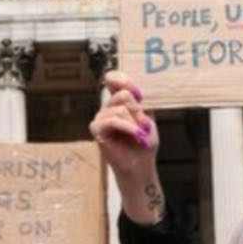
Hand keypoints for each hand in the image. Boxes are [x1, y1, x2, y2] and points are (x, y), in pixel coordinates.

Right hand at [90, 71, 163, 223]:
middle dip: (137, 110)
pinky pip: (113, 120)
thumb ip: (138, 103)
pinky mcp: (96, 129)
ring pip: (119, 108)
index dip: (123, 79)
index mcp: (119, 102)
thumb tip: (130, 91)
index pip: (113, 79)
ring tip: (141, 135)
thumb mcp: (146, 118)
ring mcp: (100, 117)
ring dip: (134, 122)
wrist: (140, 164)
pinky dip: (128, 127)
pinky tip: (136, 135)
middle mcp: (107, 107)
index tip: (138, 94)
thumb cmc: (144, 143)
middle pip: (122, 94)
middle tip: (144, 126)